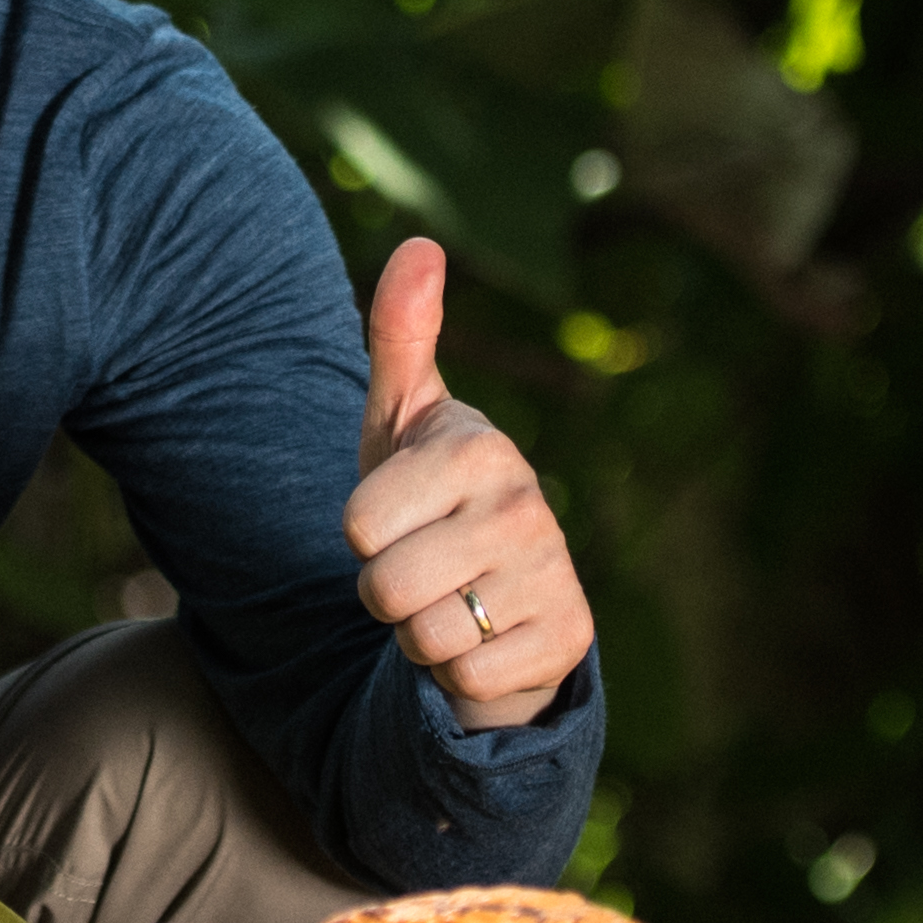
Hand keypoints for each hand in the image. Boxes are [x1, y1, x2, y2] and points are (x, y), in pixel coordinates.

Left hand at [344, 237, 594, 730]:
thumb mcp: (404, 419)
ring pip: (421, 640)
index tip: (401, 518)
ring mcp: (553, 576)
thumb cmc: (433, 494)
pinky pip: (462, 680)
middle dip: (385, 592)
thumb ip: (400, 333)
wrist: (506, 590)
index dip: (362, 534)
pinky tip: (487, 637)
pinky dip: (460, 674)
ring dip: (420, 634)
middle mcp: (526, 505)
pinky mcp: (566, 642)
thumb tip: (421, 242)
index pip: (356, 525)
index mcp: (478, 447)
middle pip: (382, 588)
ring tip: (452, 599)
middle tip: (424, 566)